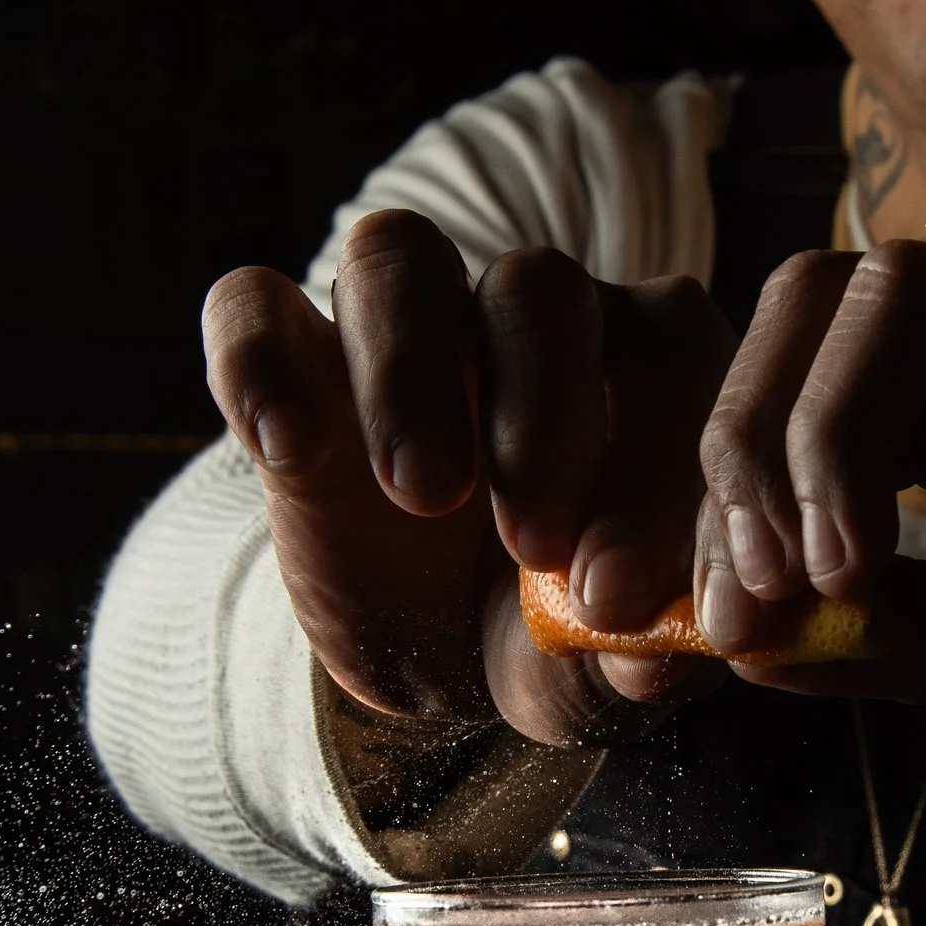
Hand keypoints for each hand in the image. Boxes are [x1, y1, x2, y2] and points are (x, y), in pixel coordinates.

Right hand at [203, 213, 737, 749]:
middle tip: (533, 551)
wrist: (435, 652)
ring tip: (419, 494)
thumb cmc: (548, 632)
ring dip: (408, 374)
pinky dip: (258, 360)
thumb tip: (651, 659)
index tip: (618, 594)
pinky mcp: (292, 358)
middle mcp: (532, 318)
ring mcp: (407, 323)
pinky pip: (252, 306)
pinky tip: (286, 452)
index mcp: (647, 366)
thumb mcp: (599, 667)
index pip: (673, 350)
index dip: (658, 464)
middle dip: (540, 419)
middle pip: (535, 287)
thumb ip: (640, 651)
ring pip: (397, 258)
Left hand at [691, 243, 925, 782]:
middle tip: (768, 582)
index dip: (720, 486)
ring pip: (910, 299)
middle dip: (748, 442)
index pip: (793, 381)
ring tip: (853, 576)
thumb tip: (741, 639)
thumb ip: (898, 648)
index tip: (706, 614)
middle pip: (818, 301)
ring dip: (840, 441)